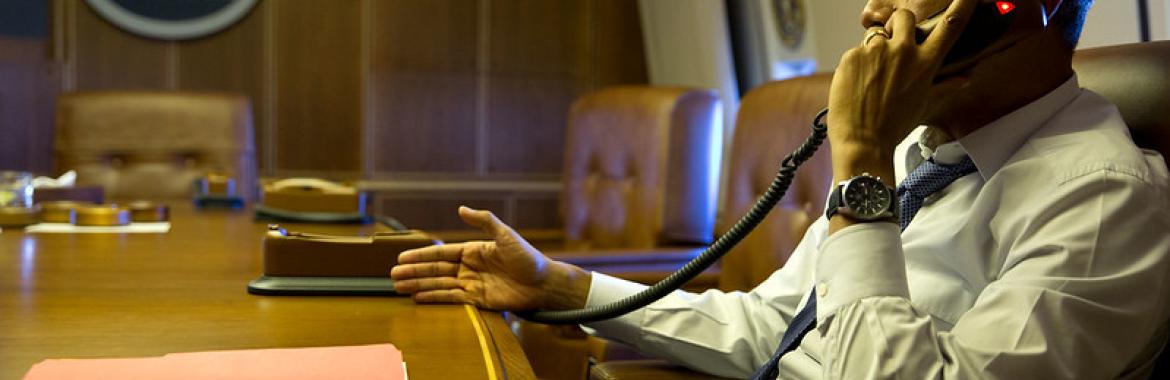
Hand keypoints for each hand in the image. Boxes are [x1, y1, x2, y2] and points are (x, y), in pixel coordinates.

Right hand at [390, 206, 589, 310]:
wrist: (543, 284)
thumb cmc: (528, 257)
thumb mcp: (506, 235)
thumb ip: (484, 221)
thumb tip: (461, 208)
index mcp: (473, 250)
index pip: (441, 252)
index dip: (421, 255)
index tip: (402, 258)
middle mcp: (469, 267)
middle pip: (436, 270)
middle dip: (414, 272)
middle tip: (392, 276)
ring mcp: (472, 284)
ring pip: (439, 284)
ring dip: (419, 285)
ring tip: (398, 288)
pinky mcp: (477, 300)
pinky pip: (451, 299)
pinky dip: (434, 297)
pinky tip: (418, 297)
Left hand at [827, 0, 976, 183]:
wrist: (862, 141)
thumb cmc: (894, 126)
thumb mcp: (924, 104)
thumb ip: (946, 86)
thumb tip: (968, 78)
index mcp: (925, 63)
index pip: (950, 26)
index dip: (962, 5)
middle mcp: (902, 51)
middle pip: (904, 16)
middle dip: (898, 24)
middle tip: (892, 45)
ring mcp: (875, 51)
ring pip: (875, 36)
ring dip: (874, 49)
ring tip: (871, 78)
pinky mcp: (851, 56)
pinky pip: (855, 51)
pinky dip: (856, 64)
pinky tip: (857, 85)